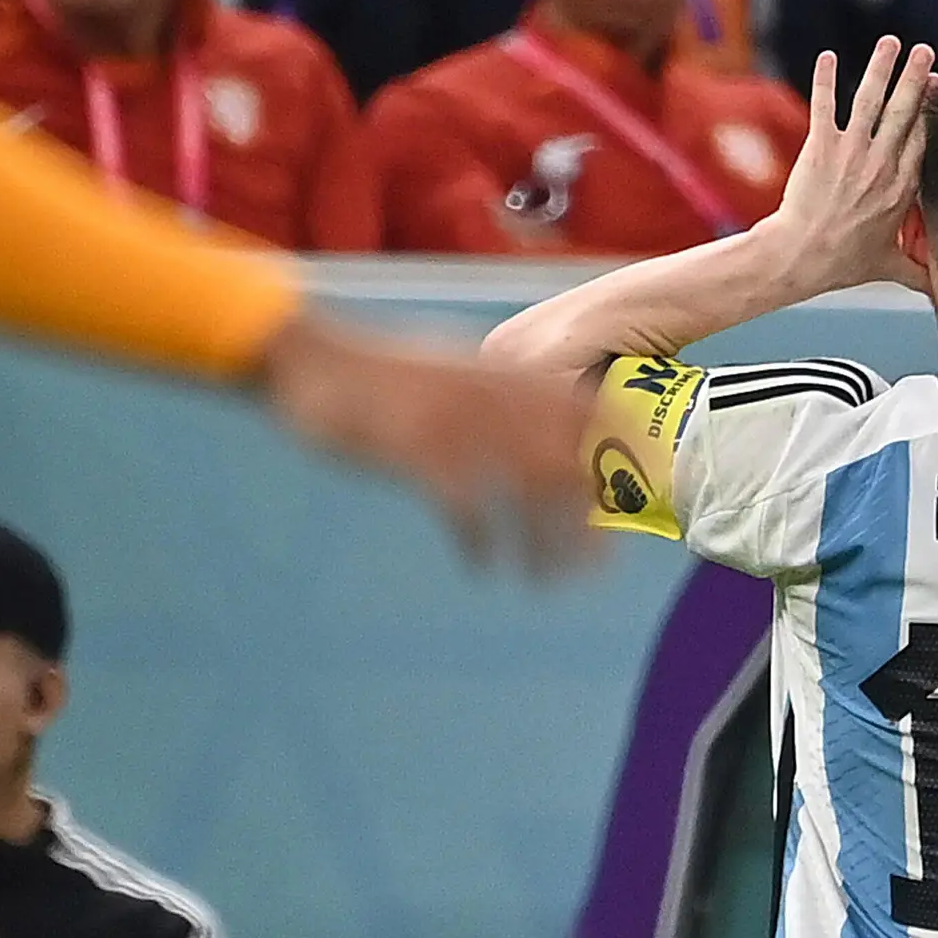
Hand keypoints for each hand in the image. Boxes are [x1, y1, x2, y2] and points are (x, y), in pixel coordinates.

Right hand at [257, 315, 600, 570]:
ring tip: (548, 582)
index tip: (629, 499)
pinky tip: (485, 567)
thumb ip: (498, 389)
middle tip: (599, 567)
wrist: (308, 356)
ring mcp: (456, 421)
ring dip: (543, 544)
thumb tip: (545, 415)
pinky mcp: (417, 450)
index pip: (580, 414)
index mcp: (501, 371)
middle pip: (565, 462)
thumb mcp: (451, 364)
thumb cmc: (379, 370)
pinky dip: (481, 543)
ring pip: (526, 492)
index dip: (612, 458)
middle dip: (588, 518)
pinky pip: (467, 508)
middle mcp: (490, 394)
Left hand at [766, 38, 935, 299]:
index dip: (933, 108)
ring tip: (891, 43)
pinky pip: (824, 106)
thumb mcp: (889, 268)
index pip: (924, 139)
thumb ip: (920, 274)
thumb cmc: (844, 264)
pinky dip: (824, 80)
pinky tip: (827, 56)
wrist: (801, 257)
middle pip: (906, 112)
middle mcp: (882, 165)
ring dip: (882, 68)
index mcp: (903, 188)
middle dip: (917, 78)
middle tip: (926, 52)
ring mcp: (851, 154)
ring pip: (871, 101)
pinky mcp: (820, 148)